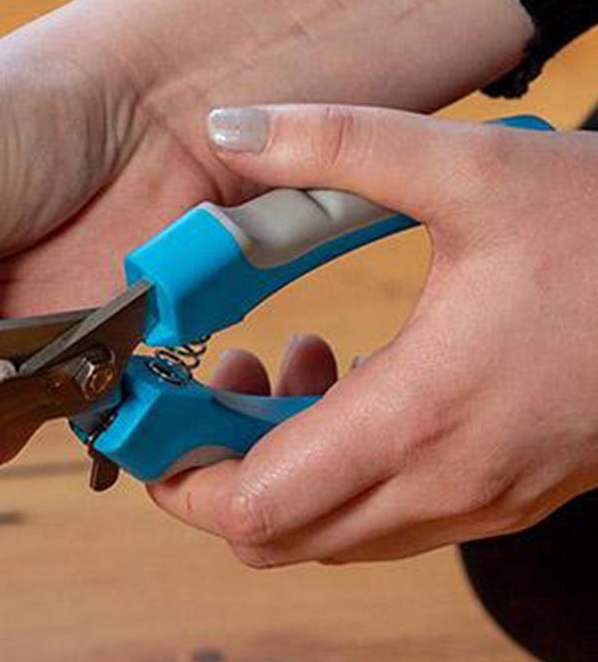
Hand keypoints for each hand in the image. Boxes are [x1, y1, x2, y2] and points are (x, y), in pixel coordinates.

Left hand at [151, 104, 597, 565]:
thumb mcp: (472, 170)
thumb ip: (337, 144)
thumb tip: (230, 126)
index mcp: (418, 420)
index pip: (254, 508)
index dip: (178, 480)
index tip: (153, 417)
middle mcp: (445, 485)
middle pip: (277, 536)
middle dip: (216, 471)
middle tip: (208, 381)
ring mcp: (481, 501)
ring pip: (333, 534)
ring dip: (280, 468)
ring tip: (278, 364)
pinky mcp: (507, 494)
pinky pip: (389, 516)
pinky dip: (341, 469)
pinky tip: (350, 378)